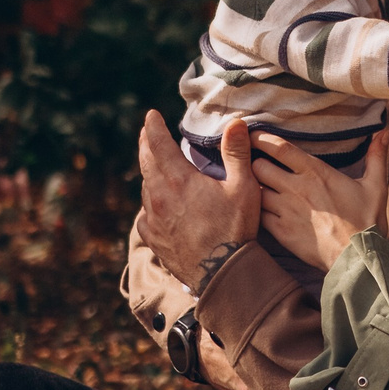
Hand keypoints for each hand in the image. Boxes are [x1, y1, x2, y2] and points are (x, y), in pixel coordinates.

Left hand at [136, 111, 258, 287]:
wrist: (223, 274)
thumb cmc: (235, 229)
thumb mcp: (243, 187)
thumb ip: (236, 153)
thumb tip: (236, 123)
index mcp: (178, 179)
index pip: (158, 143)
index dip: (153, 126)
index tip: (151, 115)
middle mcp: (158, 196)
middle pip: (146, 162)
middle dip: (146, 144)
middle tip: (146, 133)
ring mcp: (153, 219)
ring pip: (146, 189)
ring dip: (150, 175)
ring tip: (155, 169)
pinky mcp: (153, 238)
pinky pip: (145, 215)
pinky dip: (150, 205)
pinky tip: (156, 207)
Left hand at [255, 127, 388, 273]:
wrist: (358, 258)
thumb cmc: (367, 221)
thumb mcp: (375, 186)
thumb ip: (376, 157)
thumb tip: (385, 133)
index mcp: (315, 172)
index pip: (279, 147)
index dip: (262, 139)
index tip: (254, 136)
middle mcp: (296, 188)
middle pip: (259, 167)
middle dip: (254, 163)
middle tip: (254, 164)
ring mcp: (286, 211)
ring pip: (255, 191)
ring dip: (254, 189)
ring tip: (255, 188)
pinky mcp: (281, 232)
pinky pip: (258, 216)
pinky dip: (256, 211)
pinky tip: (259, 211)